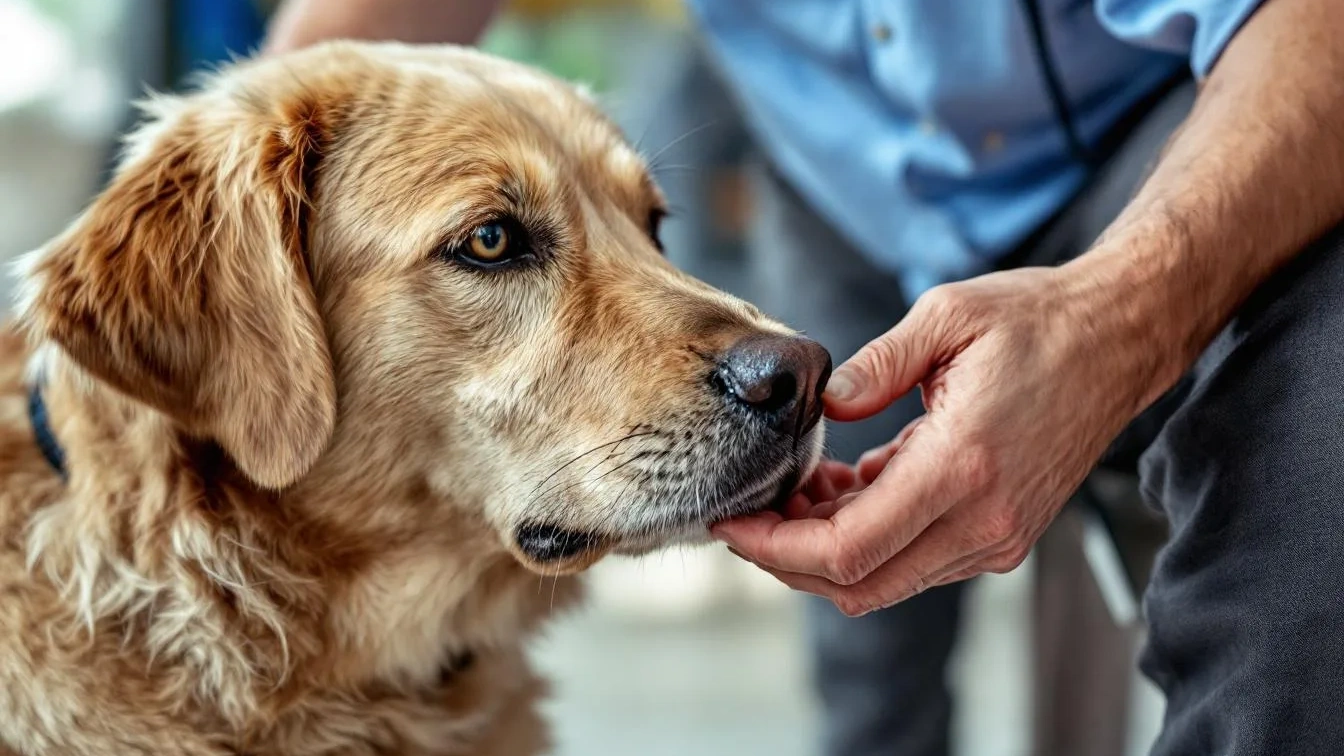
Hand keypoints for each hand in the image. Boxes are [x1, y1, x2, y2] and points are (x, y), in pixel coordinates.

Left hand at [713, 266, 1158, 615]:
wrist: (1119, 339)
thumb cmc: (1039, 321)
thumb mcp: (946, 316)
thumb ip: (875, 365)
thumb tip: (823, 405)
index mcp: (963, 466)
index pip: (848, 549)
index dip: (776, 548)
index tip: (732, 523)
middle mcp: (983, 519)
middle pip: (857, 582)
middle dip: (787, 558)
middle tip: (744, 513)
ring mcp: (997, 535)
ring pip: (884, 578)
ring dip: (825, 547)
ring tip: (791, 489)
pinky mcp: (1001, 534)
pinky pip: (914, 558)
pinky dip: (866, 537)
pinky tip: (842, 486)